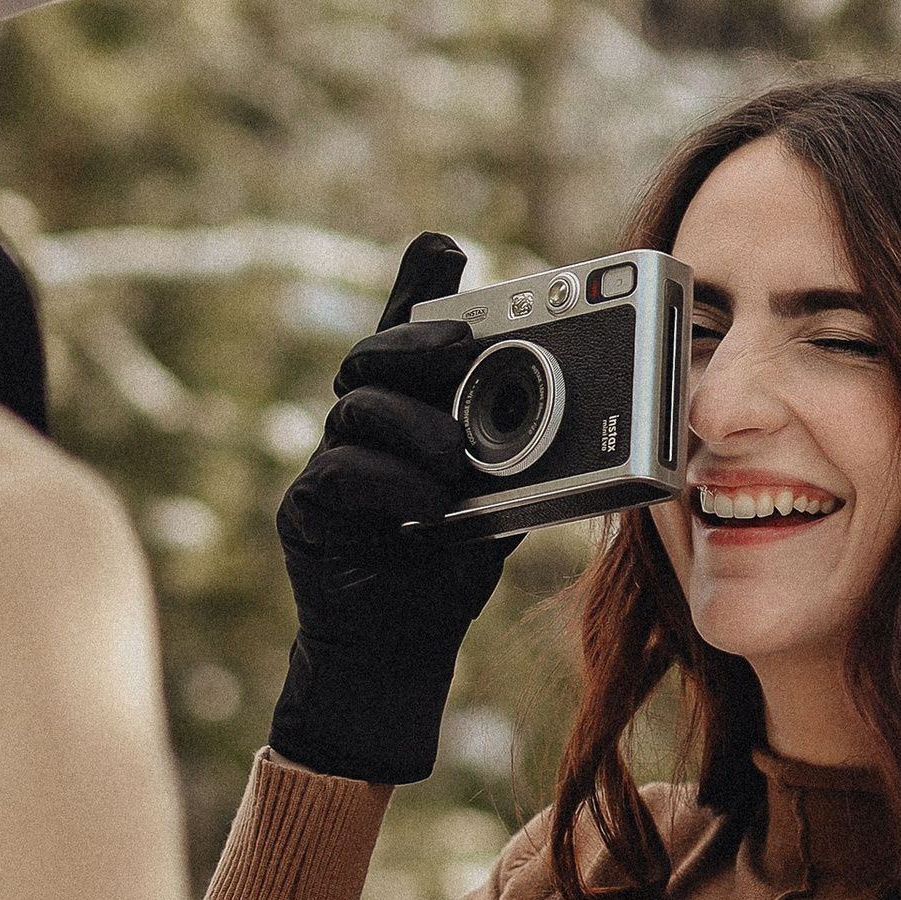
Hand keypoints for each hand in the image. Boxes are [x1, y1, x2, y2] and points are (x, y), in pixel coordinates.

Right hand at [267, 234, 512, 785]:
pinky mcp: (307, 509)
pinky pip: (341, 474)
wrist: (401, 647)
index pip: (408, 336)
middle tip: (461, 342)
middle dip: (417, 342)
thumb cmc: (449, 568)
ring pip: (357, 408)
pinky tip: (424, 508)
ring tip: (456, 458)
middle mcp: (363, 425)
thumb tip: (593, 413)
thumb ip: (526, 453)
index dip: (419, 288)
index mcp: (409, 411)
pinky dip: (389, 485)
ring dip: (413, 425)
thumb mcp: (503, 502)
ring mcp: (329, 462)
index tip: (446, 251)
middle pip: (373, 355)